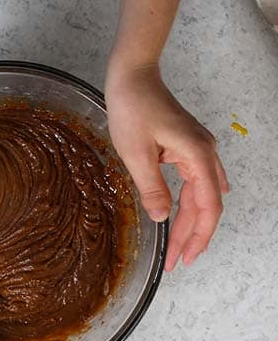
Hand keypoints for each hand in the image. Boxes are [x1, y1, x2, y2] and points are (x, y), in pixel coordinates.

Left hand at [105, 63, 228, 271]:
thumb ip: (152, 187)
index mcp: (198, 156)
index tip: (184, 258)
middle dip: (192, 236)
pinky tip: (189, 215)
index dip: (197, 236)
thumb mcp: (136, 154)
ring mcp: (199, 150)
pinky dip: (190, 204)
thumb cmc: (133, 109)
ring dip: (189, 222)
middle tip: (176, 262)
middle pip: (206, 205)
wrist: (133, 78)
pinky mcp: (187, 148)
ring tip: (177, 247)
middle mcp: (205, 154)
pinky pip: (195, 182)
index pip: (206, 207)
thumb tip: (162, 217)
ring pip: (201, 195)